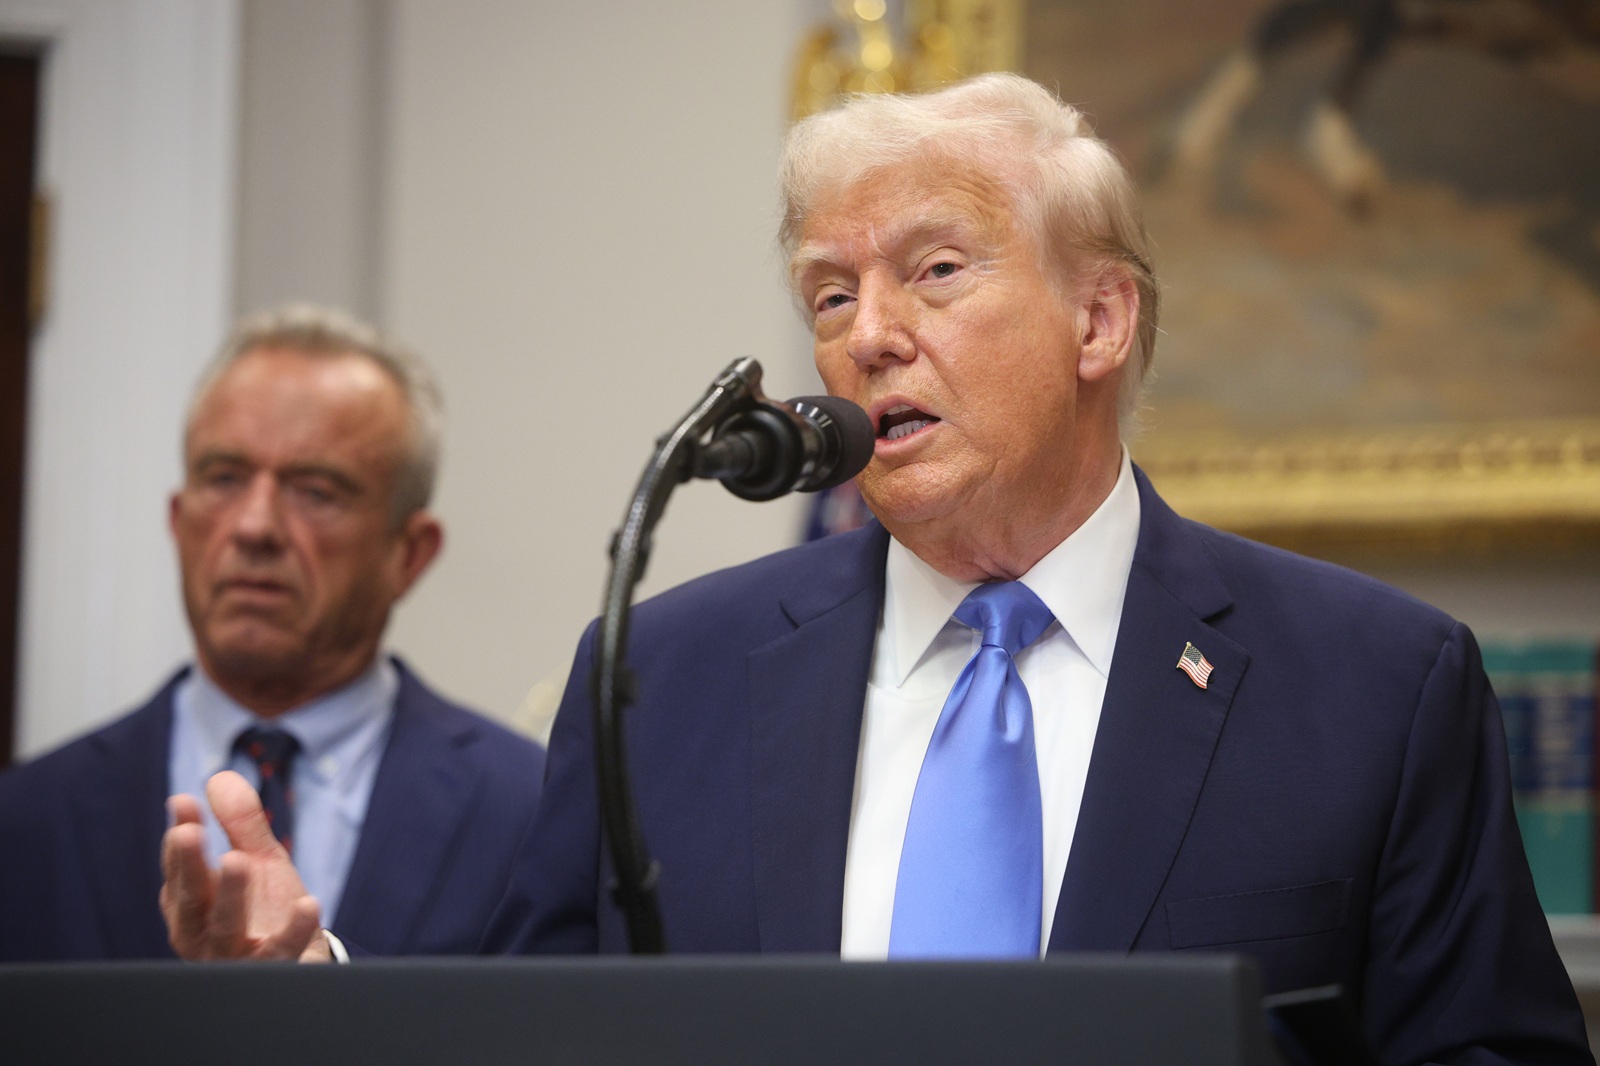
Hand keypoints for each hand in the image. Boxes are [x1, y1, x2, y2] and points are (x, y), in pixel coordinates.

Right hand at [160, 770, 331, 961]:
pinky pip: (281, 951)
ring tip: (237, 860)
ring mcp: (235, 955)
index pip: (179, 869)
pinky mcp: (272, 969)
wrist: (299, 958)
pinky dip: (293, 930)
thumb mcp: (258, 860)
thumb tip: (220, 778)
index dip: (179, 839)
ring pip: (225, 928)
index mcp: (192, 904)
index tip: (182, 803)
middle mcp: (203, 934)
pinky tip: (308, 904)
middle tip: (189, 833)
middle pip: (191, 900)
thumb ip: (241, 824)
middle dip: (188, 866)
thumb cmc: (266, 909)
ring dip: (230, 894)